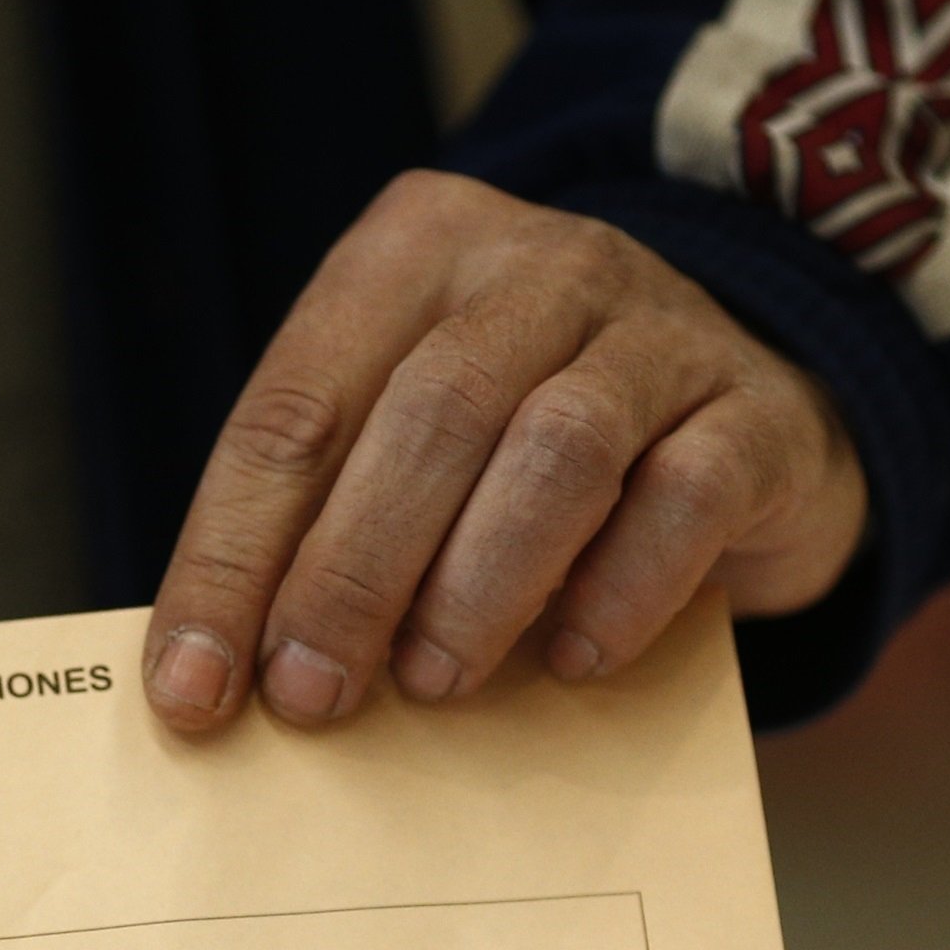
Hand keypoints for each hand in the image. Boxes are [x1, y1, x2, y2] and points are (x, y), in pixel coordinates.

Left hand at [144, 169, 867, 729]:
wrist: (750, 416)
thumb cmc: (529, 454)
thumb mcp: (415, 451)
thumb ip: (329, 521)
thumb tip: (222, 676)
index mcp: (415, 253)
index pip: (295, 407)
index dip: (232, 555)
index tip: (192, 688)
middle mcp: (541, 264)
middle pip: (426, 414)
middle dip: (351, 572)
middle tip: (310, 696)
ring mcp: (662, 326)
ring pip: (558, 444)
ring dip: (478, 582)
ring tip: (433, 683)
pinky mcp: (757, 410)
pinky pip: (685, 495)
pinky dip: (617, 590)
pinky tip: (572, 661)